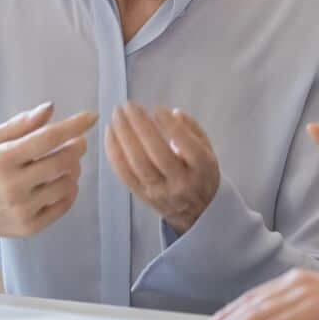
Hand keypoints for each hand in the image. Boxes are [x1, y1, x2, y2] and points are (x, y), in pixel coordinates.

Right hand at [0, 102, 96, 248]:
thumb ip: (21, 124)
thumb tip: (50, 108)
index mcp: (2, 159)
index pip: (47, 139)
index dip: (73, 126)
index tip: (91, 117)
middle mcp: (13, 186)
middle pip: (62, 162)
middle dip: (77, 147)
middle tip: (78, 143)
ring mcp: (22, 210)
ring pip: (67, 184)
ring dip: (73, 170)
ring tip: (65, 164)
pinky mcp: (29, 227)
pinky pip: (64, 206)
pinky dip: (69, 191)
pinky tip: (62, 183)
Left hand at [105, 103, 218, 234]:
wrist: (197, 213)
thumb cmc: (201, 173)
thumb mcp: (208, 150)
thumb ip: (193, 129)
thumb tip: (173, 113)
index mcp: (202, 168)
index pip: (185, 145)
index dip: (170, 126)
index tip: (157, 108)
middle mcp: (180, 182)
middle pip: (157, 153)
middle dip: (141, 127)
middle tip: (129, 106)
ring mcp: (159, 192)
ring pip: (138, 164)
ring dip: (124, 137)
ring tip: (117, 115)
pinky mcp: (142, 196)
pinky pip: (124, 174)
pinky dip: (114, 152)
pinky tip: (110, 133)